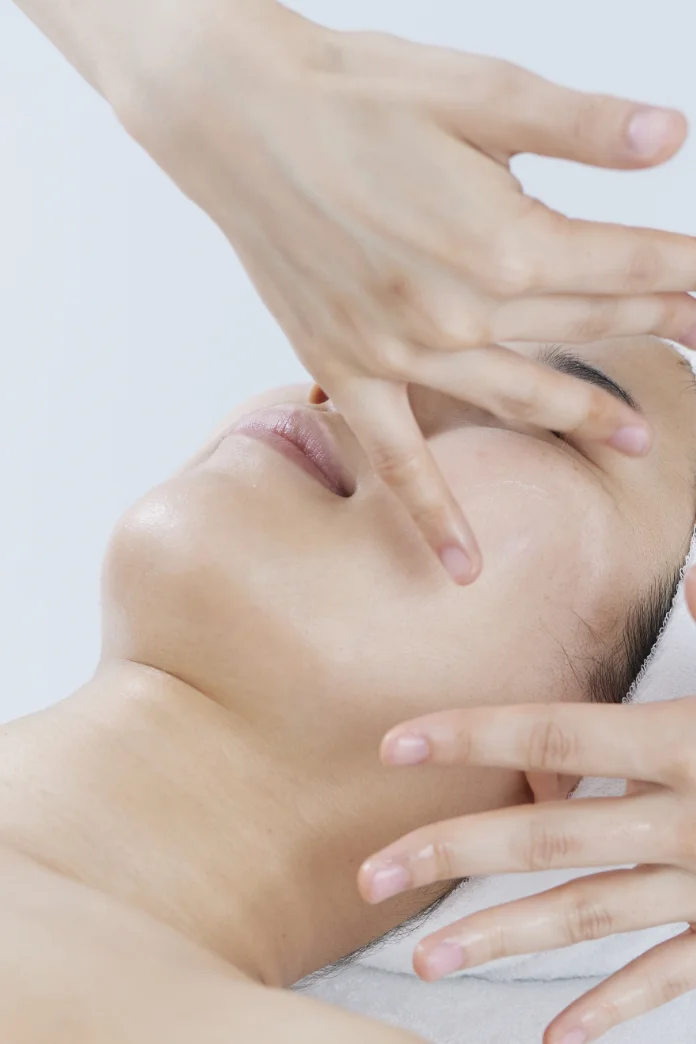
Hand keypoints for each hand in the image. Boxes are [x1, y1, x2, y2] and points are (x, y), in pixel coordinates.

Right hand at [18, 0, 695, 579]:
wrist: (239, 119)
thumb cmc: (353, 95)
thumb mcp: (480, 90)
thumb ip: (580, 125)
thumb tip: (670, 135)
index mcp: (502, 239)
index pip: (623, 265)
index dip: (682, 273)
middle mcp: (457, 311)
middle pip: (581, 328)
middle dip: (653, 328)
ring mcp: (400, 353)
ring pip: (515, 396)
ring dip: (582, 416)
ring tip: (636, 440)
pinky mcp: (347, 372)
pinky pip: (397, 460)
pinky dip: (432, 514)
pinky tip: (464, 565)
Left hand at [358, 570, 695, 1042]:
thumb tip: (695, 574)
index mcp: (686, 740)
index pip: (555, 729)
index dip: (470, 732)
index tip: (393, 743)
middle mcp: (687, 817)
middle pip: (548, 833)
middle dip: (454, 852)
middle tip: (369, 871)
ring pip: (588, 915)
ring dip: (502, 939)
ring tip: (423, 962)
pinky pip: (672, 974)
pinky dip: (616, 1005)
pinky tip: (558, 1033)